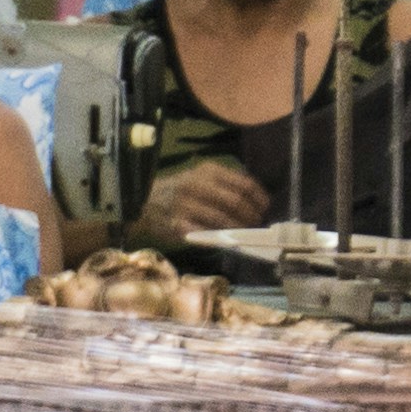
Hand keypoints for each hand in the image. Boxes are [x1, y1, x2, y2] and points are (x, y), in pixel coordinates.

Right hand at [130, 159, 271, 249]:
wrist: (144, 203)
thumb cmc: (179, 191)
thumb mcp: (201, 178)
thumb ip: (225, 186)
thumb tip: (256, 202)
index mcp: (207, 171)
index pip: (243, 184)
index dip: (259, 198)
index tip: (265, 208)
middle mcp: (197, 184)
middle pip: (235, 202)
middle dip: (251, 216)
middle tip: (257, 224)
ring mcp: (186, 205)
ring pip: (222, 219)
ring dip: (238, 229)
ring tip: (244, 234)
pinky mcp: (178, 224)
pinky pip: (205, 233)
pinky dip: (218, 238)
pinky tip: (225, 240)